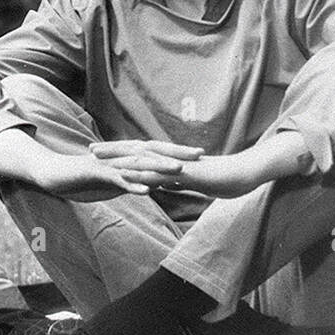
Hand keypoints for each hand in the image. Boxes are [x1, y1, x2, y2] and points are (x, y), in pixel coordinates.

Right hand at [34, 146, 194, 201]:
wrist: (56, 173)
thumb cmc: (86, 178)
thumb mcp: (115, 182)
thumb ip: (134, 181)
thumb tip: (154, 186)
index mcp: (126, 156)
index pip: (156, 151)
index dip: (178, 152)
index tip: (200, 155)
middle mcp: (121, 155)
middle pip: (152, 152)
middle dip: (176, 154)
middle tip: (199, 156)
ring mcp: (109, 163)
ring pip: (137, 164)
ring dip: (158, 167)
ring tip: (178, 171)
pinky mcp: (97, 174)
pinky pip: (117, 179)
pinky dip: (132, 184)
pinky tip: (146, 191)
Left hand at [101, 133, 310, 199]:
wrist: (245, 174)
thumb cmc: (224, 180)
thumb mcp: (193, 184)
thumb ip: (176, 182)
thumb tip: (162, 185)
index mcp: (172, 160)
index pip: (141, 154)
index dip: (120, 153)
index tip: (101, 153)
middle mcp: (171, 158)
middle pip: (136, 151)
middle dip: (112, 150)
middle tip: (89, 149)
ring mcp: (177, 164)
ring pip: (144, 160)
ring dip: (120, 159)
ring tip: (99, 159)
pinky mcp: (185, 173)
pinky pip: (160, 174)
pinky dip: (142, 175)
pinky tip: (127, 176)